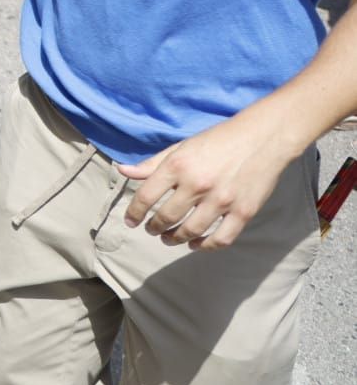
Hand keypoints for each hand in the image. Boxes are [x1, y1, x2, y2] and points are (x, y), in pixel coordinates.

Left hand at [117, 110, 298, 250]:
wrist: (262, 138)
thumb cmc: (217, 140)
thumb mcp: (180, 147)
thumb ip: (152, 164)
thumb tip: (123, 171)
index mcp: (178, 165)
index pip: (146, 196)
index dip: (134, 212)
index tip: (130, 221)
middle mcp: (197, 184)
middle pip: (167, 217)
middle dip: (154, 227)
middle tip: (151, 230)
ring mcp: (222, 200)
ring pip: (191, 231)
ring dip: (176, 238)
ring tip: (169, 238)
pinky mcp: (244, 212)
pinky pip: (221, 239)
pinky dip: (206, 246)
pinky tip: (196, 244)